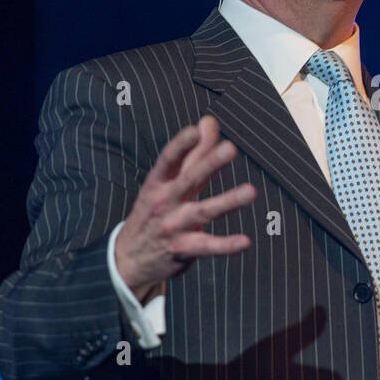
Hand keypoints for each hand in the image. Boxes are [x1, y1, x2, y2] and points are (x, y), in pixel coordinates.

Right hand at [114, 115, 256, 299]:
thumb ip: (192, 152)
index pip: (169, 159)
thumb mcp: (166, 182)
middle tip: (231, 148)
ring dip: (227, 201)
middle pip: (189, 180)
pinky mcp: (183, 249)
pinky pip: (207, 246)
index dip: (181, 144)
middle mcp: (165, 202)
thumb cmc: (155, 211)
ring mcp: (173, 226)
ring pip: (203, 212)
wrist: (129, 258)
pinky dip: (226, 245)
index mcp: (159, 182)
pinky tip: (245, 241)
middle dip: (209, 164)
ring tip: (250, 191)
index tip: (195, 129)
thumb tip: (208, 121)